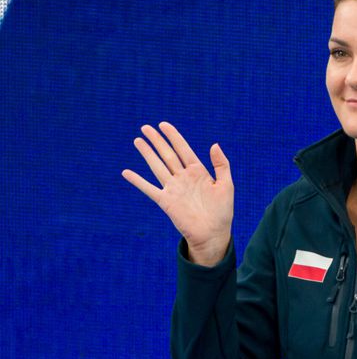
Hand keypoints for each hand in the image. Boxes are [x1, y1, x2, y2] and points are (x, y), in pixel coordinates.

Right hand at [122, 122, 233, 266]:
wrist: (213, 234)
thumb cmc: (222, 211)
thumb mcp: (226, 185)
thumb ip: (221, 164)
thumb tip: (214, 144)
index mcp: (198, 172)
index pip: (183, 149)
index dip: (174, 136)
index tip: (163, 124)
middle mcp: (183, 177)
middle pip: (168, 154)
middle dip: (157, 140)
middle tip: (146, 127)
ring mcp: (173, 188)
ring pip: (157, 166)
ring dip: (147, 154)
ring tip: (138, 140)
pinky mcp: (166, 201)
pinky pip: (149, 189)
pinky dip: (138, 181)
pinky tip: (127, 172)